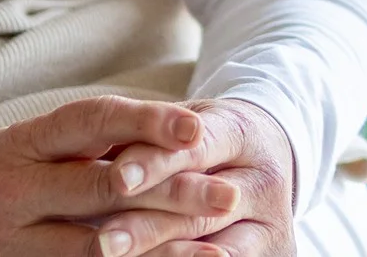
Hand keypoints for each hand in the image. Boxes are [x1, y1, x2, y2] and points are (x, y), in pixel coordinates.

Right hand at [0, 95, 243, 256]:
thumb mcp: (25, 143)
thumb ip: (80, 142)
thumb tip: (156, 134)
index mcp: (22, 141)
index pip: (89, 121)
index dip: (144, 121)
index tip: (196, 126)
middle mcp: (17, 189)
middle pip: (105, 188)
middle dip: (171, 190)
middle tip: (226, 191)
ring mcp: (16, 242)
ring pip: (101, 245)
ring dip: (163, 246)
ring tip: (215, 244)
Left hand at [92, 100, 296, 256]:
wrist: (266, 157)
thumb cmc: (205, 138)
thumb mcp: (185, 123)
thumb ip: (148, 134)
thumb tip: (89, 146)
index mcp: (238, 130)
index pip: (194, 147)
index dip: (155, 163)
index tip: (117, 179)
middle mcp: (264, 177)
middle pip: (201, 206)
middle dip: (149, 224)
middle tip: (105, 240)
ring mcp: (272, 223)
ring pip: (213, 246)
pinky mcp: (277, 254)